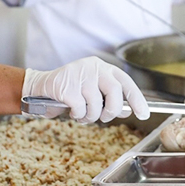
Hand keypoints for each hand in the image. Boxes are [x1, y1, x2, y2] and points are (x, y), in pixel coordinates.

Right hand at [22, 56, 149, 122]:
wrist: (40, 87)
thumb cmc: (69, 90)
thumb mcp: (92, 89)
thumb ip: (109, 97)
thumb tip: (128, 111)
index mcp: (102, 67)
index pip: (126, 82)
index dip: (138, 100)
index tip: (145, 114)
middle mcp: (93, 67)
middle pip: (115, 93)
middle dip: (112, 111)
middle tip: (104, 118)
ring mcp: (80, 75)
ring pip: (96, 105)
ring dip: (90, 116)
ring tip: (82, 114)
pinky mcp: (67, 87)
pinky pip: (81, 109)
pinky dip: (78, 115)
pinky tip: (72, 111)